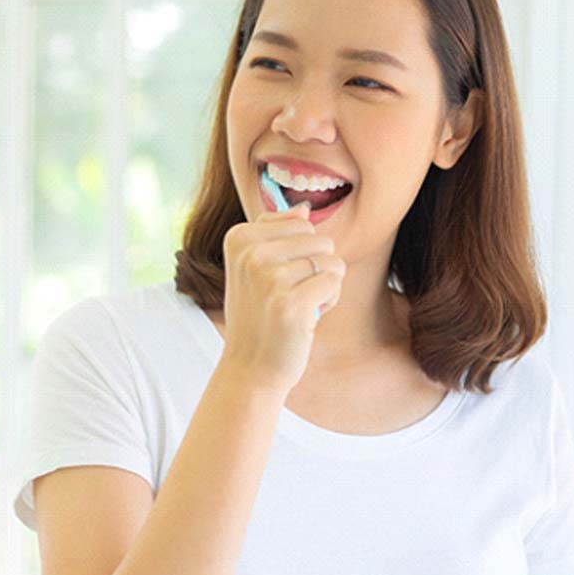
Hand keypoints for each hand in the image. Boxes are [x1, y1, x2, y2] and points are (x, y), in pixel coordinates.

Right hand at [219, 202, 346, 395]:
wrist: (251, 367)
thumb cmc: (259, 315)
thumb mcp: (255, 267)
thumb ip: (277, 232)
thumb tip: (305, 207)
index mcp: (239, 237)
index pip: (302, 223)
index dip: (301, 253)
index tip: (277, 278)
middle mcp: (251, 252)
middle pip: (320, 239)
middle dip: (317, 268)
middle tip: (291, 295)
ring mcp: (269, 277)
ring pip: (331, 260)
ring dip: (325, 286)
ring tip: (299, 306)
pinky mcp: (290, 302)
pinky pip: (334, 281)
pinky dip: (330, 300)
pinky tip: (308, 317)